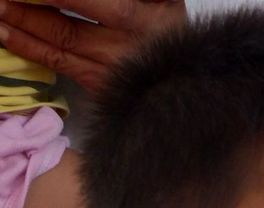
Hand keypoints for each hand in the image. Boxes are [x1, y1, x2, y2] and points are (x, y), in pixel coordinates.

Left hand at [0, 0, 185, 91]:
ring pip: (60, 48)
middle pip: (69, 28)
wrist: (188, 75)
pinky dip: (30, 48)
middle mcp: (130, 49)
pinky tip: (8, 33)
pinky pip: (60, 66)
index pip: (86, 2)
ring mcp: (114, 72)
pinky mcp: (102, 86)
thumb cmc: (168, 24)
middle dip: (29, 8)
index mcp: (144, 19)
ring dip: (22, 26)